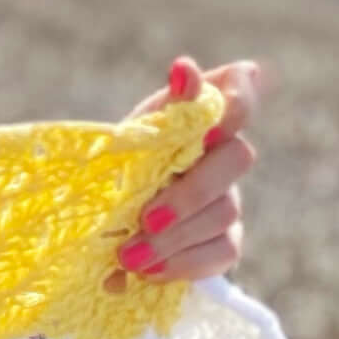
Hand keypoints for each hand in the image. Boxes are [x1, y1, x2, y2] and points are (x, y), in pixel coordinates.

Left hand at [121, 56, 260, 286]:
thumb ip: (163, 108)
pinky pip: (221, 252)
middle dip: (190, 191)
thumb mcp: (130, 135)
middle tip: (145, 216)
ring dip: (174, 236)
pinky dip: (181, 263)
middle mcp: (224, 154)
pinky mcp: (223, 240)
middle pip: (236, 159)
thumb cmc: (118, 167)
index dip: (234, 106)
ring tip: (127, 256)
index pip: (240, 92)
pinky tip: (146, 272)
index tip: (202, 130)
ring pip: (224, 212)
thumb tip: (183, 67)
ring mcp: (228, 198)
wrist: (98, 222)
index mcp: (202, 117)